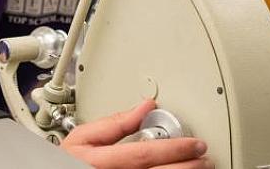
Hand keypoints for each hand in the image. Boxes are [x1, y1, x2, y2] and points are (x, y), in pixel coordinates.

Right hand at [60, 99, 211, 168]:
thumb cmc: (66, 161)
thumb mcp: (83, 136)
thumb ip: (115, 122)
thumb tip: (144, 107)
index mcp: (102, 161)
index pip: (145, 154)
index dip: (175, 148)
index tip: (194, 143)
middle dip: (187, 165)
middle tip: (204, 157)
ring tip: (199, 168)